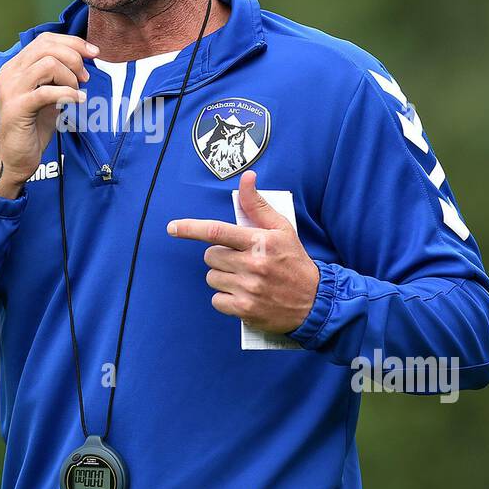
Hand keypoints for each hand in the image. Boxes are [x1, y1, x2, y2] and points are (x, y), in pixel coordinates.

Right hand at [0, 31, 95, 198]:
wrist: (12, 161)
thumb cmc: (30, 130)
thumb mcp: (46, 98)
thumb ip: (58, 79)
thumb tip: (82, 63)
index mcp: (15, 67)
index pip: (44, 40)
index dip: (72, 42)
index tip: (93, 53)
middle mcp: (9, 73)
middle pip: (46, 46)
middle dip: (74, 57)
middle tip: (85, 77)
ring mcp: (10, 89)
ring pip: (48, 64)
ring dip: (70, 77)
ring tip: (76, 92)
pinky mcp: (16, 108)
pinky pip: (47, 92)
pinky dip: (68, 94)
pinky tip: (78, 101)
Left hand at [166, 170, 319, 334]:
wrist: (315, 302)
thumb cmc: (295, 261)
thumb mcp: (281, 229)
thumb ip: (258, 205)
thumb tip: (247, 178)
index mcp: (260, 241)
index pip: (217, 231)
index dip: (191, 228)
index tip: (173, 227)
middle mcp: (252, 264)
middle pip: (211, 256)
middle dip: (221, 257)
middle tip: (241, 260)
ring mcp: (248, 288)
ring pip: (212, 278)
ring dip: (223, 277)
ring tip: (245, 278)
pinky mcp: (245, 310)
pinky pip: (216, 300)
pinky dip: (225, 298)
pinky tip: (243, 295)